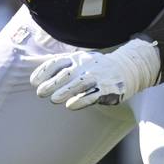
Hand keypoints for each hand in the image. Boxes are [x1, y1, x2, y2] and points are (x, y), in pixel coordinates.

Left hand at [31, 38, 159, 110]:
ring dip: (65, 92)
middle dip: (52, 83)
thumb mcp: (80, 61)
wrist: (128, 68)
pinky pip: (93, 95)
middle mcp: (86, 66)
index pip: (57, 63)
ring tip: (54, 100)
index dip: (44, 72)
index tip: (34, 82)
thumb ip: (60, 68)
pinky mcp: (108, 89)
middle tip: (40, 93)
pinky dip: (81, 100)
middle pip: (66, 74)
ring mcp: (98, 76)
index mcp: (77, 58)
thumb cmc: (97, 68)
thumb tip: (35, 80)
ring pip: (79, 83)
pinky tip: (71, 105)